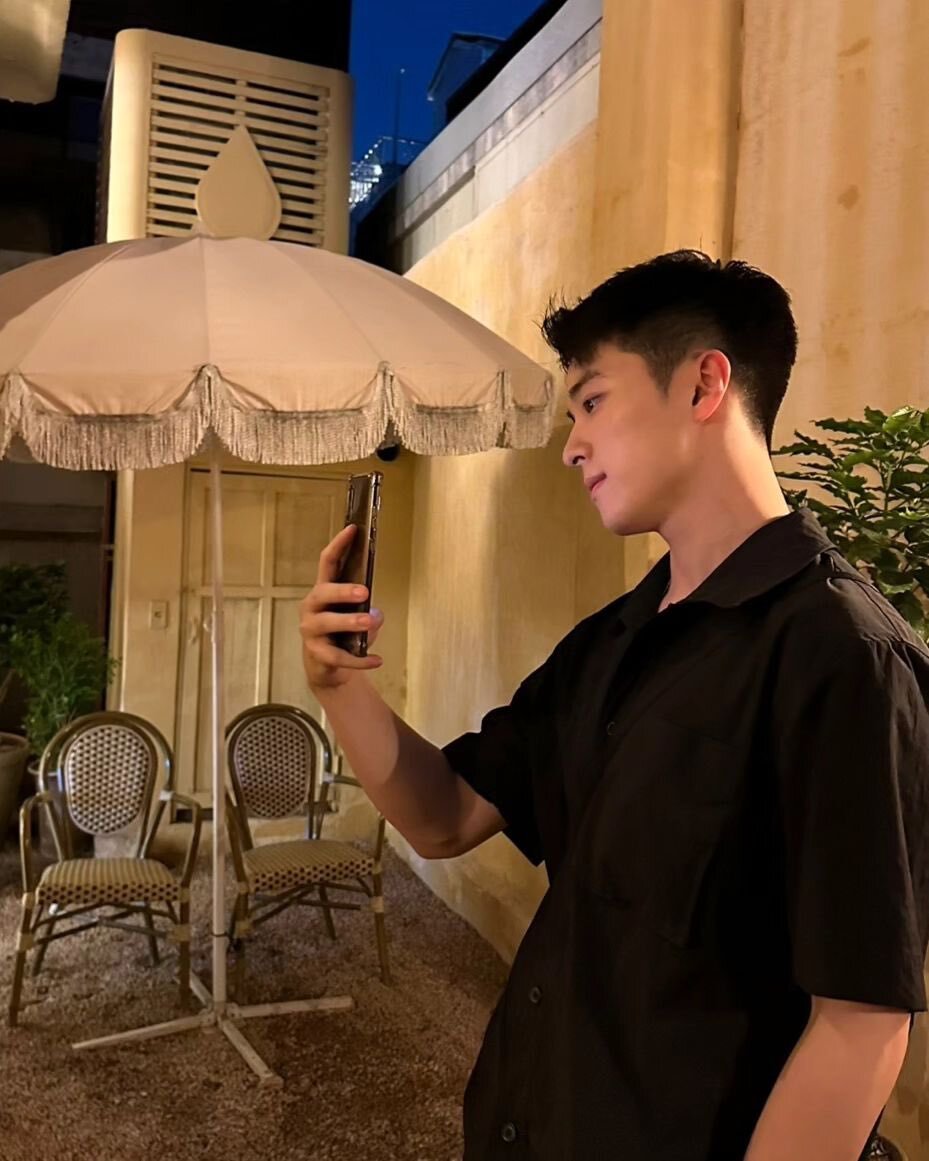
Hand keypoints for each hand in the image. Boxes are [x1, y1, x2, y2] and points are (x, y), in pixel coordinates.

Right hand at [299, 524, 384, 689]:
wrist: (327, 667)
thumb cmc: (342, 634)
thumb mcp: (357, 617)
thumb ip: (368, 612)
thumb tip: (373, 615)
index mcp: (323, 592)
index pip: (328, 563)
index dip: (339, 545)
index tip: (353, 529)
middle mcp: (313, 608)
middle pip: (323, 593)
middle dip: (342, 591)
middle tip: (363, 592)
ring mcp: (311, 631)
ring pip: (328, 623)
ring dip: (349, 622)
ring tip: (368, 622)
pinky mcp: (317, 654)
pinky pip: (339, 656)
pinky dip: (359, 660)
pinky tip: (377, 660)